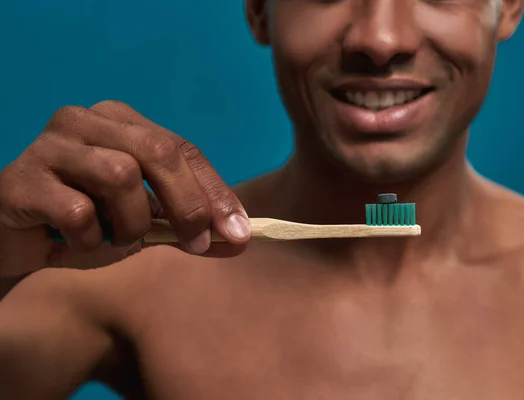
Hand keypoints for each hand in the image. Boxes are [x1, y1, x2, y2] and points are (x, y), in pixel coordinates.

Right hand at [0, 100, 249, 276]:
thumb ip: (189, 229)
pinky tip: (76, 242)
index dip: (215, 191)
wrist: (16, 240)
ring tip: (115, 239)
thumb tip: (239, 241)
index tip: (239, 232)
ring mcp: (51, 144)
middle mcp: (87, 120)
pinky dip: (89, 239)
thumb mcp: (147, 224)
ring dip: (129, 223)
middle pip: (158, 152)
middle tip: (197, 244)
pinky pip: (77, 211)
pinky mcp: (21, 177)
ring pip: (121, 176)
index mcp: (121, 122)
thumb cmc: (87, 225)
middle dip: (188, 204)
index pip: (182, 149)